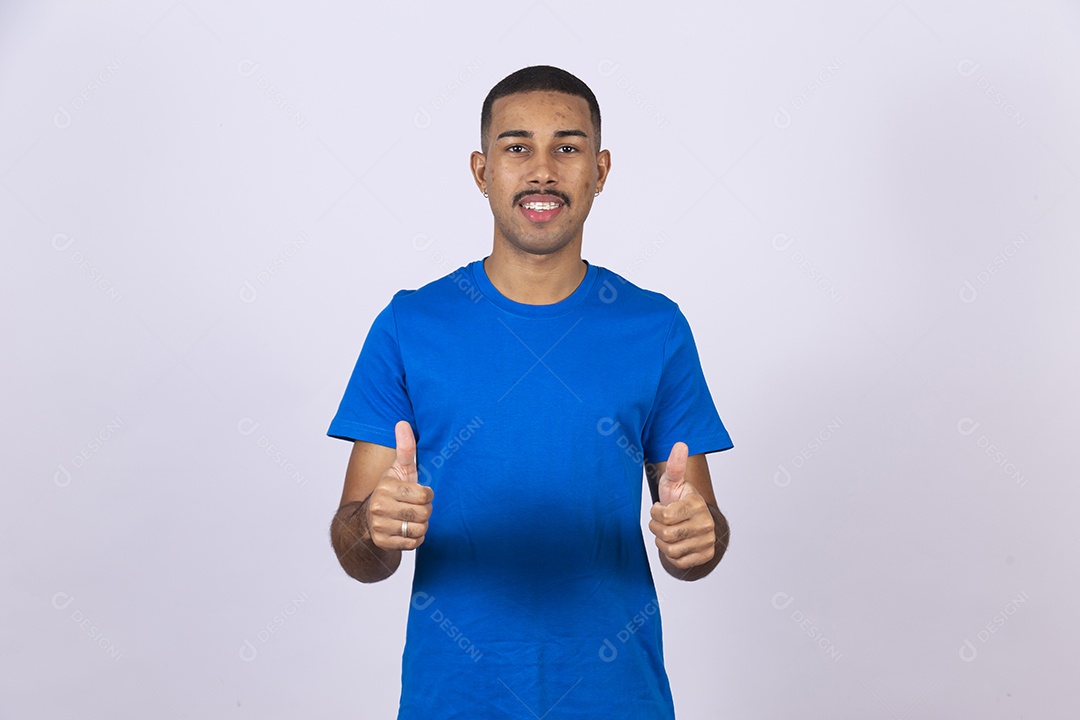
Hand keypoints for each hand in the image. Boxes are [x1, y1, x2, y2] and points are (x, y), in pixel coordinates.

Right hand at [365, 421, 432, 550]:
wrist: (369, 520)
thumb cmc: (392, 491)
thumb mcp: (399, 469)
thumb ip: (405, 448)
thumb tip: (402, 423)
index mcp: (386, 487)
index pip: (425, 495)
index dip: (427, 495)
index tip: (418, 493)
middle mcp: (379, 506)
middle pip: (423, 513)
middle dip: (425, 512)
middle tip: (415, 508)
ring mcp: (379, 526)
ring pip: (419, 529)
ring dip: (420, 526)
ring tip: (410, 518)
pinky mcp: (382, 542)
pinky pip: (413, 543)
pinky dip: (415, 539)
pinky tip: (406, 530)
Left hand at [648, 441, 715, 569]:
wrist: (693, 520)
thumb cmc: (679, 500)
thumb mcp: (673, 482)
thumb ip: (675, 465)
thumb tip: (681, 443)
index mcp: (696, 504)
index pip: (663, 515)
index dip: (655, 513)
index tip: (659, 508)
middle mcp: (706, 524)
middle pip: (666, 534)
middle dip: (656, 528)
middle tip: (661, 522)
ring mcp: (707, 541)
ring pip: (670, 550)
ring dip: (662, 542)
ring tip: (666, 532)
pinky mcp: (705, 555)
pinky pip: (678, 562)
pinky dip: (671, 555)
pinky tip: (674, 543)